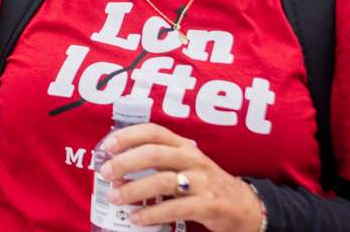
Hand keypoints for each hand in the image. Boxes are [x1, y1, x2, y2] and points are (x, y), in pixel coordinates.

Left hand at [101, 122, 263, 230]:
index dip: (128, 136)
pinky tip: (137, 217)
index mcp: (183, 145)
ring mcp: (202, 182)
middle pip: (154, 154)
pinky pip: (175, 208)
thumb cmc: (203, 182)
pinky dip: (152, 213)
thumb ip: (157, 160)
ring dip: (134, 189)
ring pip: (162, 181)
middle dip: (125, 163)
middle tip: (105, 173)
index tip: (107, 146)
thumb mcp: (184, 164)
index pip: (153, 131)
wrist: (243, 205)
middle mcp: (192, 159)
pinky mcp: (208, 205)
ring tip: (115, 197)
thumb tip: (116, 165)